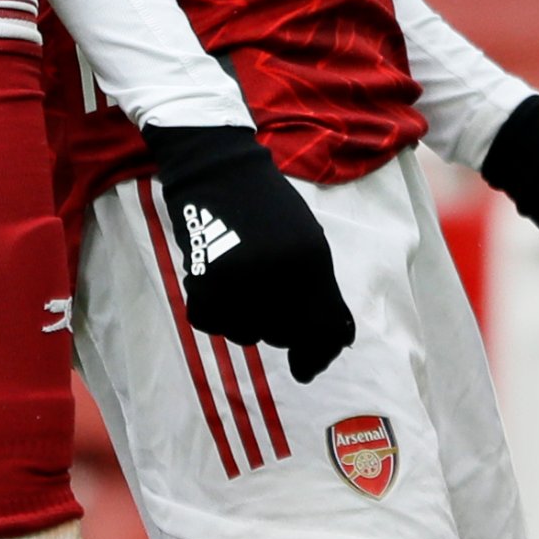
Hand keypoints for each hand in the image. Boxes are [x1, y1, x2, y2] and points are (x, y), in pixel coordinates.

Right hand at [142, 123, 355, 380]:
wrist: (219, 170)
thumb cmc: (271, 208)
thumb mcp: (310, 243)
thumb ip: (322, 293)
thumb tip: (336, 344)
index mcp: (311, 263)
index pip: (323, 331)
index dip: (319, 355)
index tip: (308, 368)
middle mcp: (276, 277)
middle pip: (284, 336)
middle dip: (280, 325)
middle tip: (268, 294)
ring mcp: (237, 283)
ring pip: (249, 335)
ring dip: (248, 318)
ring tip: (243, 280)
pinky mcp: (202, 285)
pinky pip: (214, 324)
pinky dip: (217, 311)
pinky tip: (220, 281)